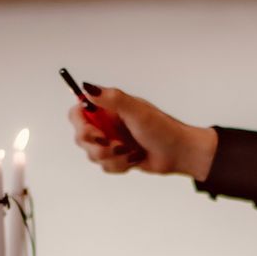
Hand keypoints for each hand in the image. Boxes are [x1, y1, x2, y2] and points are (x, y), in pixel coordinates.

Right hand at [67, 84, 216, 179]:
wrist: (179, 153)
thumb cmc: (162, 129)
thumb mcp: (137, 110)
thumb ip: (112, 98)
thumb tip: (88, 87)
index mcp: (108, 108)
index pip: (78, 112)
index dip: (81, 125)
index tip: (95, 133)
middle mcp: (107, 123)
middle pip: (81, 138)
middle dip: (98, 147)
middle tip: (117, 145)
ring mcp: (111, 141)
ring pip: (93, 156)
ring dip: (113, 157)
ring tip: (131, 152)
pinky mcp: (117, 158)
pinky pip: (105, 167)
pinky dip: (120, 166)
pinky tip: (134, 159)